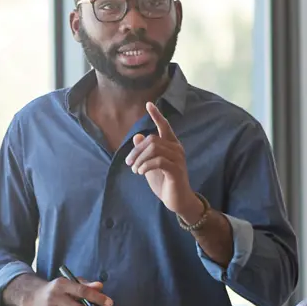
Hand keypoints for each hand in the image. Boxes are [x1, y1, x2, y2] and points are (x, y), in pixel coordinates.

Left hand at [125, 103, 203, 221]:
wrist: (177, 201)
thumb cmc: (165, 183)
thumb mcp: (150, 166)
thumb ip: (145, 152)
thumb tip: (137, 136)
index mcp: (171, 146)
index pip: (165, 126)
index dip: (157, 115)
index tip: (148, 104)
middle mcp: (177, 149)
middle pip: (152, 139)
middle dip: (137, 150)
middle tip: (128, 163)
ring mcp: (178, 159)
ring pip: (154, 149)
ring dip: (140, 159)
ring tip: (135, 169)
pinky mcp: (176, 170)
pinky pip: (158, 161)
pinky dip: (146, 165)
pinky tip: (141, 172)